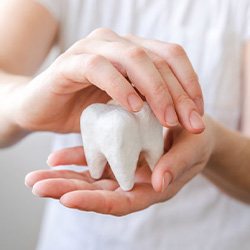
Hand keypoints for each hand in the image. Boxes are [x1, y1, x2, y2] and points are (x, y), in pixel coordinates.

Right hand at [10, 28, 203, 133]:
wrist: (39, 109)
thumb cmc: (82, 110)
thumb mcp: (121, 110)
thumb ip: (146, 106)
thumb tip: (179, 117)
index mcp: (130, 52)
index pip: (171, 57)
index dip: (190, 84)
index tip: (198, 115)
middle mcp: (114, 43)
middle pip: (158, 58)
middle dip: (179, 93)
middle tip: (191, 124)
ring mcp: (91, 49)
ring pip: (134, 58)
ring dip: (155, 90)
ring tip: (167, 120)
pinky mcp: (70, 63)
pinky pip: (99, 68)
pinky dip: (120, 87)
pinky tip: (133, 108)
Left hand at [25, 116, 213, 215]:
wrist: (192, 128)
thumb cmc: (197, 140)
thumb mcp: (193, 149)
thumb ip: (178, 166)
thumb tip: (158, 182)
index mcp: (153, 187)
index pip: (122, 201)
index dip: (96, 202)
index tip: (68, 198)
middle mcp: (134, 182)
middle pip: (98, 193)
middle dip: (67, 190)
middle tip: (37, 185)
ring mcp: (123, 169)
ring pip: (90, 178)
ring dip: (63, 178)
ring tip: (36, 177)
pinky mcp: (118, 153)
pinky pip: (95, 158)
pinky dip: (75, 159)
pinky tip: (56, 157)